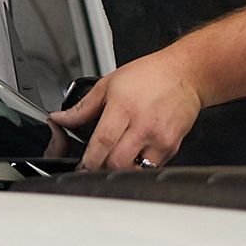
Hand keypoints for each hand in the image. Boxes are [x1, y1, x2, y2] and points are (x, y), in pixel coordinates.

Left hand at [49, 49, 204, 170]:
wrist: (185, 74)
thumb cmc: (148, 76)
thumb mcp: (108, 85)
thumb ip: (82, 107)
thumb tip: (60, 119)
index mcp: (123, 108)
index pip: (102, 142)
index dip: (89, 160)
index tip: (80, 167)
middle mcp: (143, 125)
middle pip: (117, 161)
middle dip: (100, 168)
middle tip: (92, 166)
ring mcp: (160, 138)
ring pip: (135, 169)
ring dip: (120, 170)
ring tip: (111, 162)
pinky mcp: (172, 146)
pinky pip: (151, 166)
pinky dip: (138, 166)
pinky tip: (131, 157)